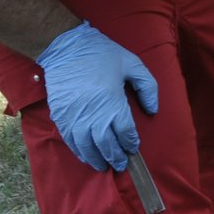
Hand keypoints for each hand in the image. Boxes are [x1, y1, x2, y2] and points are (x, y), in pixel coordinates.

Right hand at [36, 21, 158, 171]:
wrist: (65, 47)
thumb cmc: (101, 54)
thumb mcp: (132, 63)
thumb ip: (147, 87)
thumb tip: (152, 110)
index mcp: (113, 101)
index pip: (125, 131)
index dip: (131, 142)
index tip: (133, 147)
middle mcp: (93, 113)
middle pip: (107, 144)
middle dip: (116, 156)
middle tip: (122, 164)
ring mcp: (75, 117)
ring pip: (87, 147)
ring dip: (97, 159)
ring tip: (105, 166)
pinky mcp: (61, 116)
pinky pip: (71, 141)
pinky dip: (79, 151)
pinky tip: (86, 156)